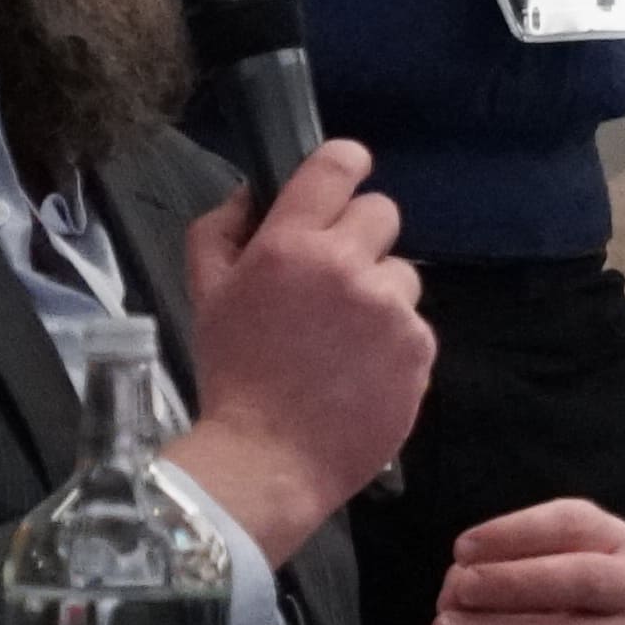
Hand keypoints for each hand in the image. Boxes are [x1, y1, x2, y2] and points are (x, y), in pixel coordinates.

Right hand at [170, 141, 434, 562]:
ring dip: (379, 294)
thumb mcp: (205, 295)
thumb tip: (253, 192)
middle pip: (383, 212)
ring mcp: (390, 308)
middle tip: (335, 280)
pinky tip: (361, 371)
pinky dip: (394, 343)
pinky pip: (415, 325)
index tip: (345, 177)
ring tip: (345, 340)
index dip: (345, 164)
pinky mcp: (419, 349)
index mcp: (289, 244)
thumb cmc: (232, 376)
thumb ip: (221, 229)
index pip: (337, 165)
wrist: (269, 460)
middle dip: (360, 238)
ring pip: (402, 274)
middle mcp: (346, 265)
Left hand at [425, 498, 624, 624]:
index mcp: (612, 539)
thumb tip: (456, 589)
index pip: (570, 525)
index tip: (462, 549)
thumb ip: (497, 562)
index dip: (514, 534)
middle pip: (580, 581)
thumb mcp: (535, 556)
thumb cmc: (554, 587)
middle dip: (511, 585)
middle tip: (457, 592)